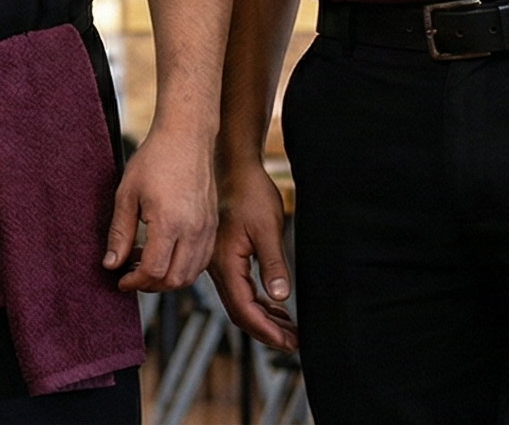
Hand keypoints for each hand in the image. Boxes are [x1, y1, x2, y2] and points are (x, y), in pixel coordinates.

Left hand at [107, 123, 216, 291]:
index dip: (134, 282)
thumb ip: (119, 233)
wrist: (186, 137)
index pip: (154, 271)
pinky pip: (201, 260)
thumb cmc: (155, 159)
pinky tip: (165, 254)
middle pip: (174, 280)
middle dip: (150, 286)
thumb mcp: (127, 194)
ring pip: (190, 274)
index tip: (121, 280)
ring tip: (146, 264)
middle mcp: (193, 230)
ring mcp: (207, 229)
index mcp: (169, 222)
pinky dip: (183, 267)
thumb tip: (111, 264)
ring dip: (167, 279)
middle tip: (131, 275)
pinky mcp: (213, 225)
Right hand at [209, 160, 294, 348]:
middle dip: (266, 330)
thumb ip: (273, 264)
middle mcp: (216, 267)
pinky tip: (274, 303)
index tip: (288, 343)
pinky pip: (238, 287)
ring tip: (288, 327)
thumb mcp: (267, 228)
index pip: (245, 310)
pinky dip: (256, 301)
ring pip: (239, 301)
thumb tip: (280, 296)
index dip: (267, 331)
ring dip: (263, 317)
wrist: (232, 165)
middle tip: (292, 341)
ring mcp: (217, 262)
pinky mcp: (223, 255)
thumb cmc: (249, 191)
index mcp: (226, 263)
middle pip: (239, 311)